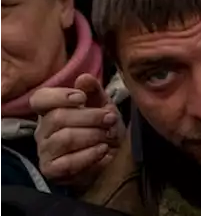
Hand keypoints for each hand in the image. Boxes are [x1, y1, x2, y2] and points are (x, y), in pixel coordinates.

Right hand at [34, 74, 122, 189]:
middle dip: (90, 116)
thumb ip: (93, 90)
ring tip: (108, 135)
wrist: (112, 156)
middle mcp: (42, 130)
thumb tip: (83, 78)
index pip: (40, 99)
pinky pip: (68, 162)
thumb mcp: (102, 105)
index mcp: (51, 110)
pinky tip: (103, 150)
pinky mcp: (51, 170)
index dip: (59, 96)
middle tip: (110, 119)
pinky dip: (90, 155)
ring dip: (93, 135)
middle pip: (57, 117)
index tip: (82, 98)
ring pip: (64, 138)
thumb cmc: (103, 127)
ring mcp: (44, 151)